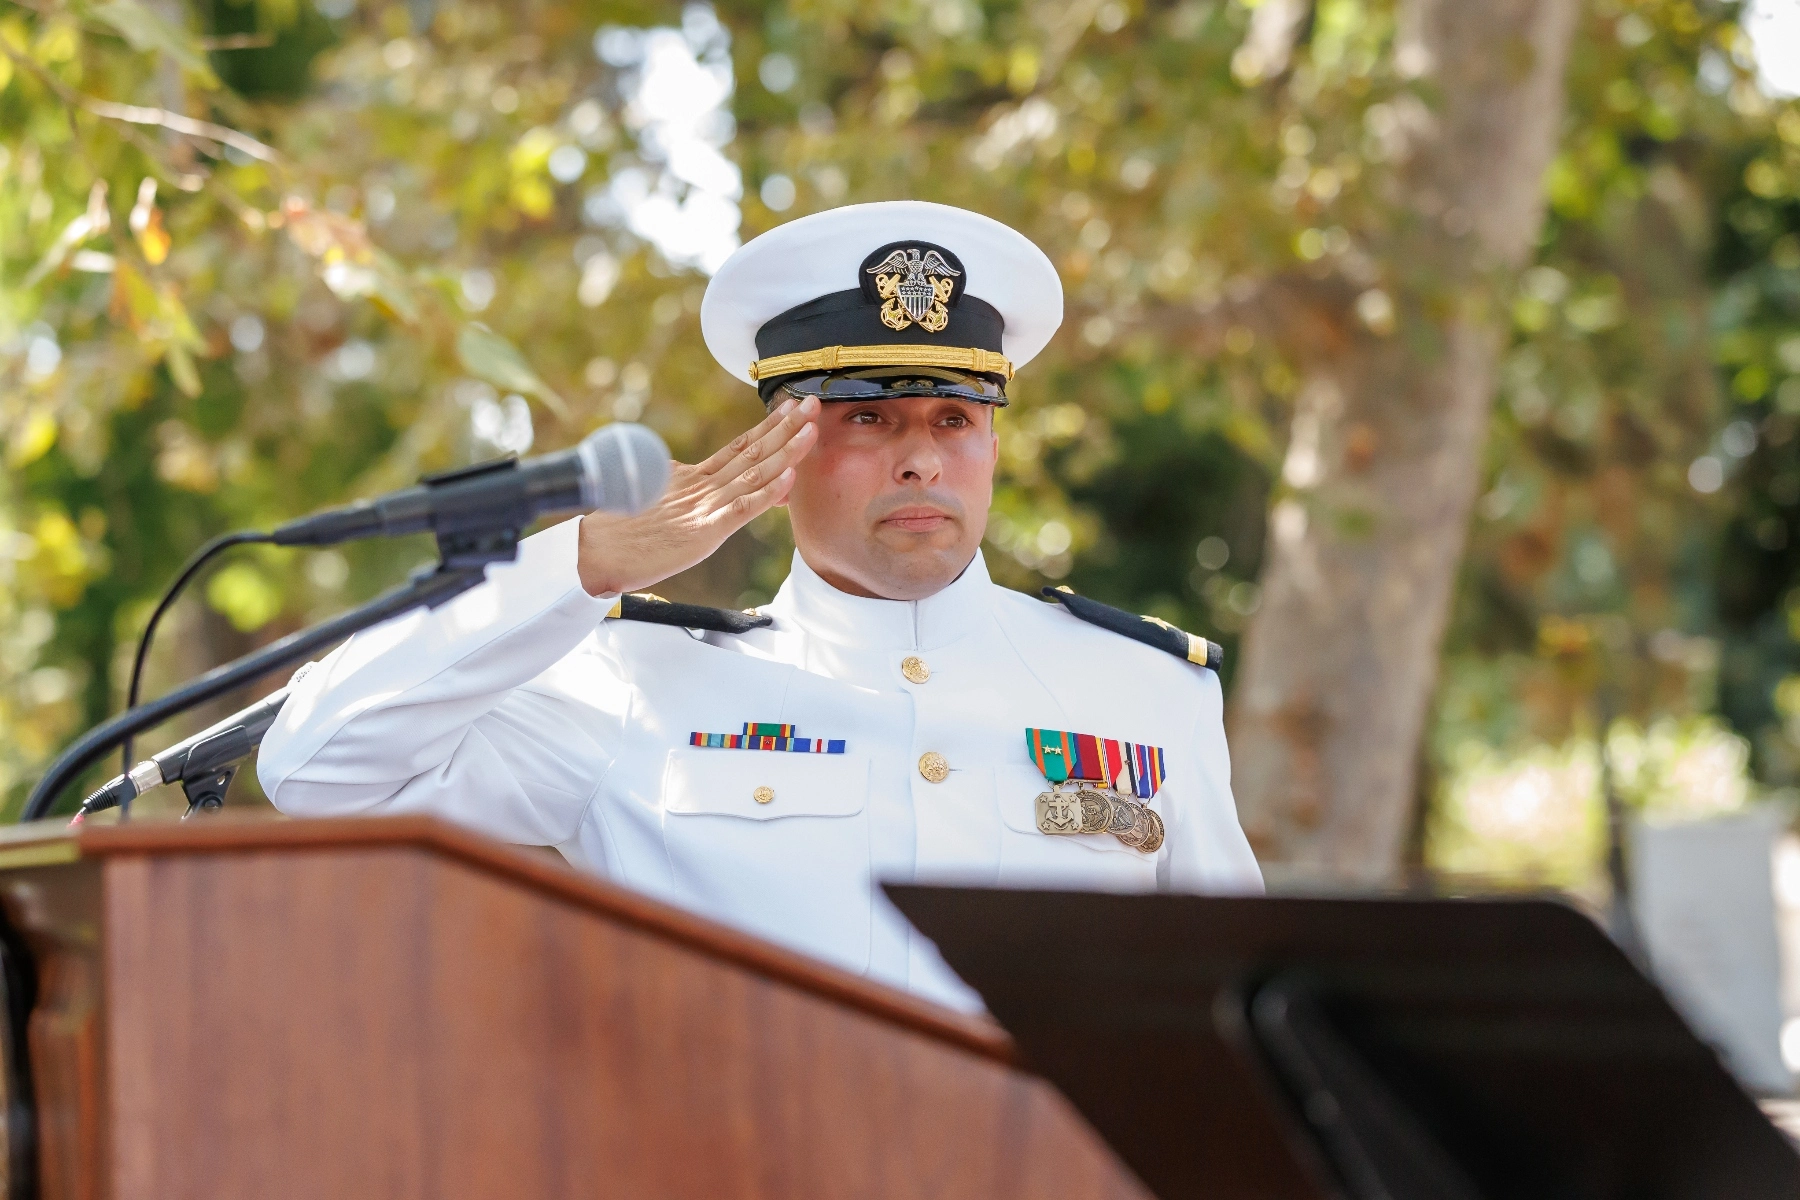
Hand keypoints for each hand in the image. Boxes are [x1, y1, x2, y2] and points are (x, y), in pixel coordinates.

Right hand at [576, 395, 819, 596]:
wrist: (593, 551)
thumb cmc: (619, 531)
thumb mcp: (655, 499)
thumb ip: (678, 486)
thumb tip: (684, 472)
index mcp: (693, 478)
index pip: (739, 447)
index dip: (768, 427)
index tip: (791, 407)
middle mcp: (703, 487)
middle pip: (753, 451)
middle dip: (786, 427)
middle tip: (813, 404)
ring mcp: (705, 507)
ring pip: (754, 474)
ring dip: (786, 451)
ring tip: (811, 429)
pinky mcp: (704, 531)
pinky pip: (742, 509)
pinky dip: (767, 493)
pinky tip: (790, 477)